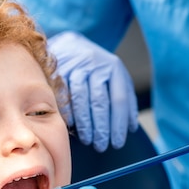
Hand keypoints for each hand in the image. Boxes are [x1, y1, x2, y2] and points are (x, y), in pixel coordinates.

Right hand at [48, 31, 137, 151]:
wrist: (71, 42)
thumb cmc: (96, 67)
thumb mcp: (115, 76)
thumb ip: (125, 98)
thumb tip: (131, 126)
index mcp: (114, 67)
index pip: (119, 100)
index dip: (118, 124)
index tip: (117, 141)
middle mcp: (95, 65)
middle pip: (99, 102)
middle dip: (101, 128)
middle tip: (101, 145)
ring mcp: (75, 66)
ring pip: (80, 100)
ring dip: (84, 124)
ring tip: (88, 140)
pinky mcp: (58, 70)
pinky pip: (63, 96)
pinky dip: (67, 113)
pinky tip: (71, 126)